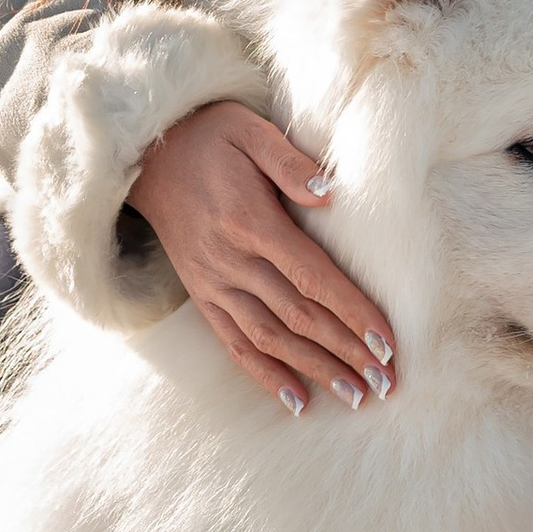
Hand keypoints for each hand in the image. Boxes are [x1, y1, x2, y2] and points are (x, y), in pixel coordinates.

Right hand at [127, 101, 395, 416]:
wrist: (145, 157)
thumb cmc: (208, 137)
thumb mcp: (248, 130)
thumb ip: (289, 161)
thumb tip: (330, 193)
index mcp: (250, 221)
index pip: (312, 277)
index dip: (352, 312)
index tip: (387, 343)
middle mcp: (232, 261)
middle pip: (299, 317)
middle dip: (346, 352)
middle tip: (387, 382)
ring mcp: (214, 284)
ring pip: (271, 338)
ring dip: (316, 371)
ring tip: (356, 397)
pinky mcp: (202, 296)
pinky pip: (234, 343)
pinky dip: (266, 375)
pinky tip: (298, 402)